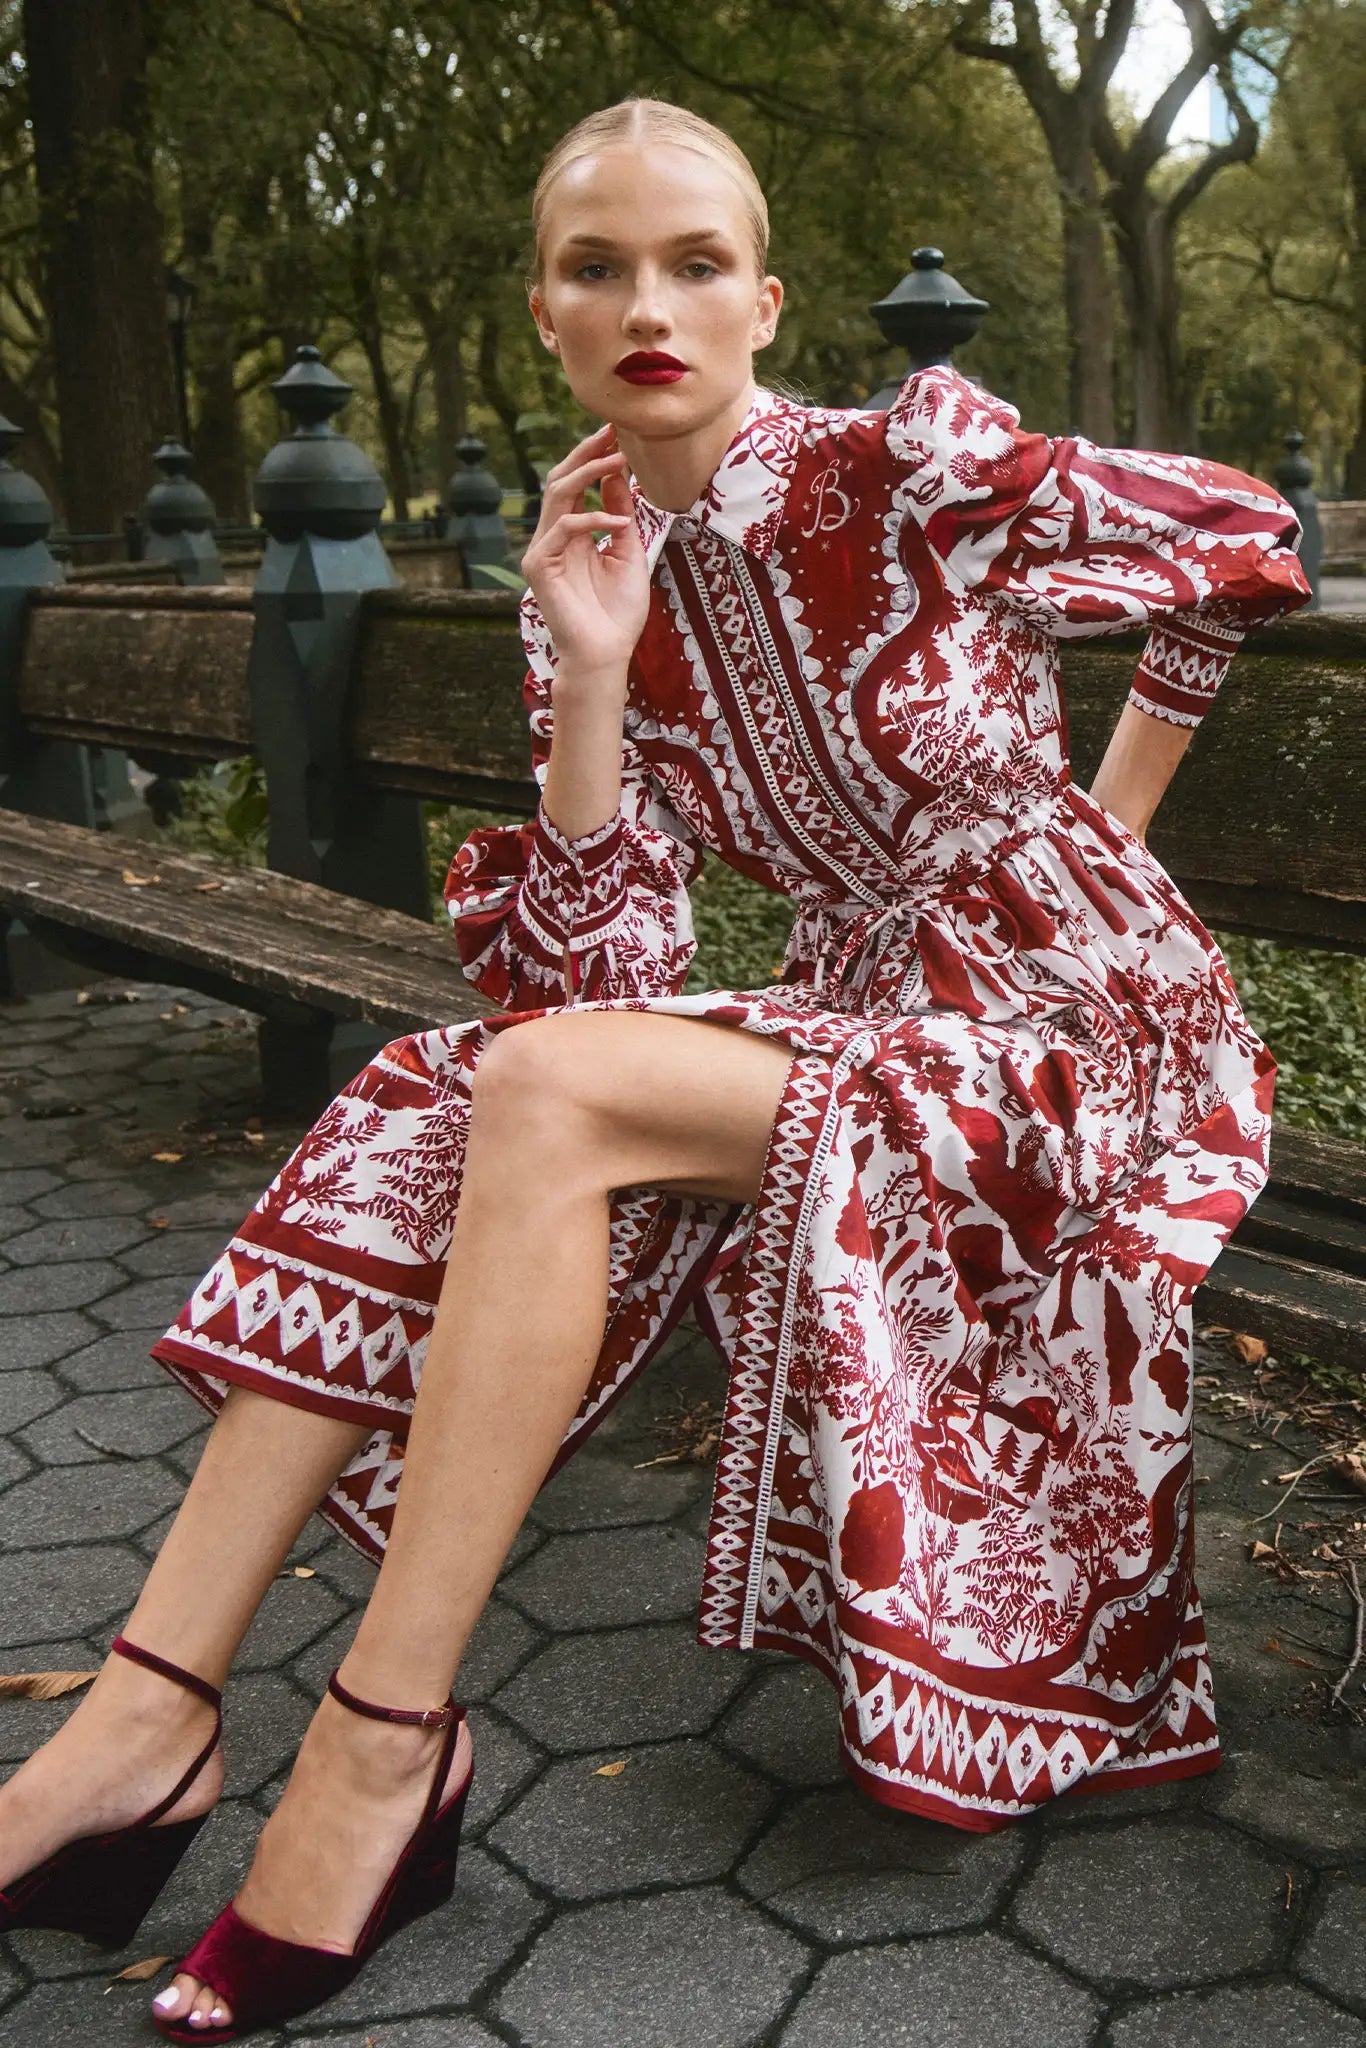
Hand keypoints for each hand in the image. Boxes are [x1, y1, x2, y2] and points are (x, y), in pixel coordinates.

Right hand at [521, 422, 648, 685]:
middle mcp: (553, 537)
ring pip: (557, 493)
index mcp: (573, 534)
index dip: (595, 456)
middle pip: (562, 478)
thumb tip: (619, 475)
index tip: (619, 433)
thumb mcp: (628, 553)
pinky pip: (563, 528)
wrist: (606, 654)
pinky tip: (619, 523)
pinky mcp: (539, 566)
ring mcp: (543, 550)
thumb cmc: (618, 613)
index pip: (577, 483)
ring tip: (618, 459)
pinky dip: (593, 519)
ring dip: (589, 472)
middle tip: (614, 430)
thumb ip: (620, 515)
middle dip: (588, 451)